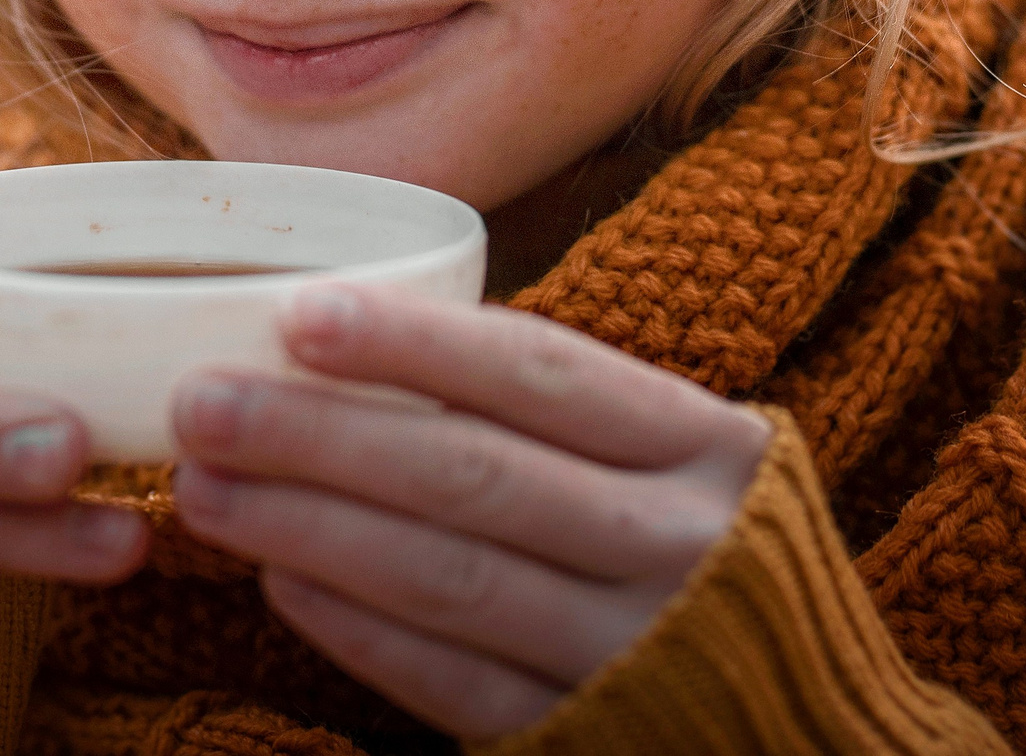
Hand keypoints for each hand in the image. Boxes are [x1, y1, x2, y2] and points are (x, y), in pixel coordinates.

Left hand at [170, 286, 771, 739]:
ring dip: (312, 529)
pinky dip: (360, 631)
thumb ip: (570, 415)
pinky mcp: (588, 738)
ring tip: (209, 485)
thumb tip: (373, 336)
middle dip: (323, 434)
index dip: (416, 342)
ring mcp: (635, 649)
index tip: (300, 313)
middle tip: (203, 401)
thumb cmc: (713, 559)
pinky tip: (280, 584)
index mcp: (707, 447)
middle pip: (474, 473)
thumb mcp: (683, 464)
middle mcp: (680, 545)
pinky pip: (455, 683)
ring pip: (449, 577)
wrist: (822, 738)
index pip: (542, 373)